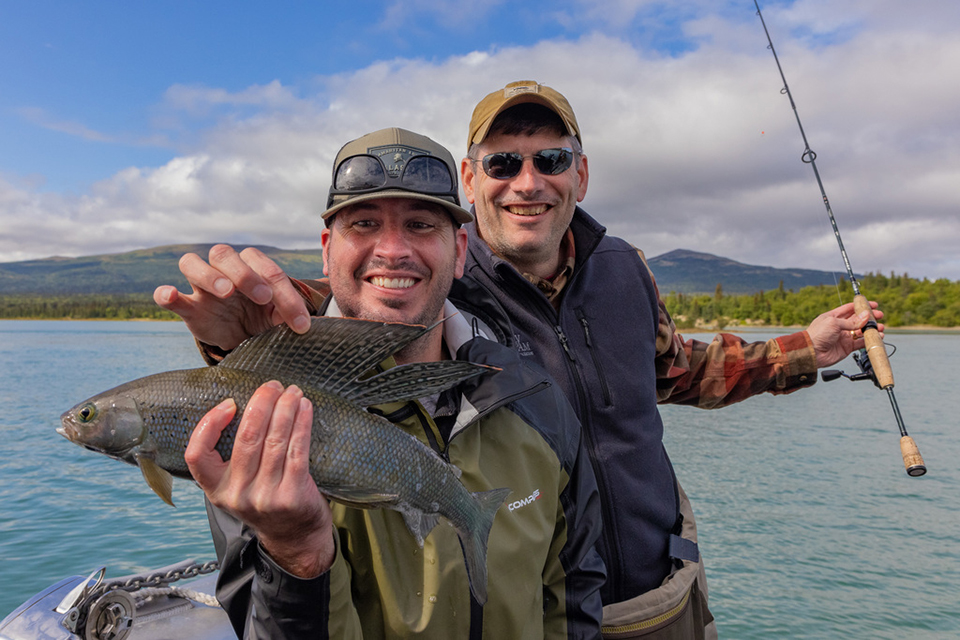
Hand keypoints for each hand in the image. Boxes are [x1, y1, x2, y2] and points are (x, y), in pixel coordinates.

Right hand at [153, 244, 311, 350]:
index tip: (301, 324)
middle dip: (245, 274)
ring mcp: (203, 286)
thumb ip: (291, 314)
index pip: (268, 271)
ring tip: (226, 292)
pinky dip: (166, 293)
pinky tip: (171, 295)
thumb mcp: (281, 317)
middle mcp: (225, 270)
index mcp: (254, 266)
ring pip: (192, 263)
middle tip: (263, 297)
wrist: (244, 338)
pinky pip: (167, 295)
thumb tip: (308, 325)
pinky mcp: (189, 307)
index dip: (287, 297)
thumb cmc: (265, 319)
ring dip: (208, 275)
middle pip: (224, 255)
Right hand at [186, 382, 333, 577]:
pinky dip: (302, 425)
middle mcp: (236, 494)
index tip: (230, 403)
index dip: (210, 425)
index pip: (196, 455)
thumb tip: (247, 405)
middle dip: (261, 404)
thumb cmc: (266, 500)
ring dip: (285, 409)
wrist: (293, 538)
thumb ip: (233, 457)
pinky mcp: (291, 496)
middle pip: (246, 439)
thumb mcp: (237, 485)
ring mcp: (264, 497)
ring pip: (274, 441)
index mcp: (216, 489)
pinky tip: (305, 409)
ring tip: (292, 392)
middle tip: (273, 386)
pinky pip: (296, 452)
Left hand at [806, 300, 884, 367]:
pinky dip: (869, 340)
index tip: (873, 304)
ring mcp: (844, 336)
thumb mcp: (833, 323)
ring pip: (861, 331)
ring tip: (880, 328)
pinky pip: (861, 342)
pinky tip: (877, 337)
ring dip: (871, 329)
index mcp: (834, 317)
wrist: (811, 352)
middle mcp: (840, 326)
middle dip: (869, 317)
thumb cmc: (817, 335)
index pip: (850, 308)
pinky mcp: (847, 347)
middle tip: (879, 316)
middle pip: (858, 319)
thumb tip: (865, 315)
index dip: (862, 306)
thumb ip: (851, 321)